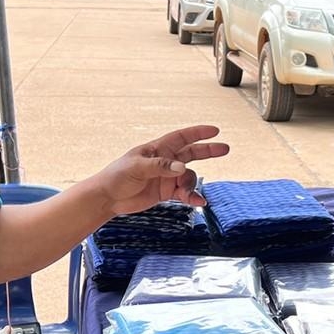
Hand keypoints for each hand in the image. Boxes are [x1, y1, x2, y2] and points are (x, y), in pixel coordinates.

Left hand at [98, 125, 229, 213]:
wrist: (108, 198)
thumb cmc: (118, 176)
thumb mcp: (137, 167)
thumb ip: (161, 166)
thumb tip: (182, 168)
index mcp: (158, 149)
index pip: (182, 137)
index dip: (198, 133)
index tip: (215, 130)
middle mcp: (166, 161)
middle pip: (192, 153)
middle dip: (208, 151)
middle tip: (225, 149)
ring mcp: (167, 177)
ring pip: (189, 177)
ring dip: (192, 185)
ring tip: (188, 195)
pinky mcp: (166, 192)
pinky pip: (184, 193)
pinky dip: (192, 197)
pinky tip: (197, 203)